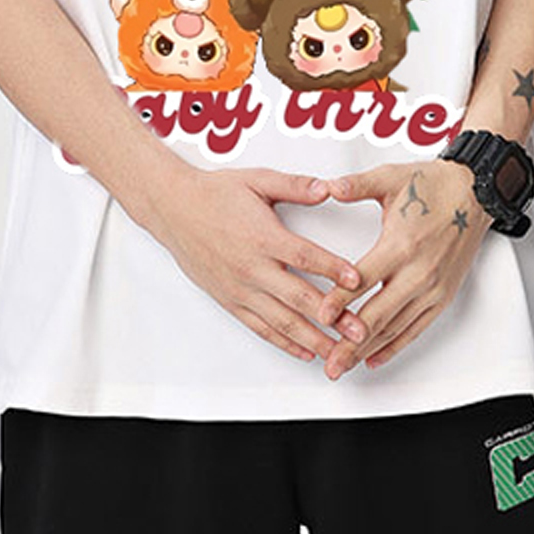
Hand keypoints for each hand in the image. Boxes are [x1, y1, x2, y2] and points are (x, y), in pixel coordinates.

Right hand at [143, 166, 363, 361]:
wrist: (174, 211)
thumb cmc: (216, 194)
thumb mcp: (258, 180)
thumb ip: (295, 185)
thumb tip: (327, 188)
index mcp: (263, 237)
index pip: (305, 257)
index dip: (333, 269)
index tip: (358, 280)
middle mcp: (252, 268)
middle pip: (299, 297)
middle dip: (333, 317)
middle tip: (360, 329)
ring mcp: (240, 288)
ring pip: (282, 321)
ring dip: (313, 339)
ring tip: (339, 352)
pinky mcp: (230, 301)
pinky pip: (260, 327)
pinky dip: (284, 343)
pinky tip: (305, 352)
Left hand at [315, 160, 490, 378]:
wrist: (475, 193)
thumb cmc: (435, 186)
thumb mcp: (392, 178)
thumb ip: (357, 185)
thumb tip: (329, 186)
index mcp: (402, 245)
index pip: (363, 280)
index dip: (339, 300)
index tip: (320, 316)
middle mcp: (419, 272)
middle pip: (377, 315)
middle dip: (349, 342)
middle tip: (329, 361)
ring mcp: (433, 288)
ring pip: (394, 327)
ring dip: (367, 350)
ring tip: (344, 365)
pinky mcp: (443, 296)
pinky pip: (416, 328)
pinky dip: (394, 346)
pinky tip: (374, 357)